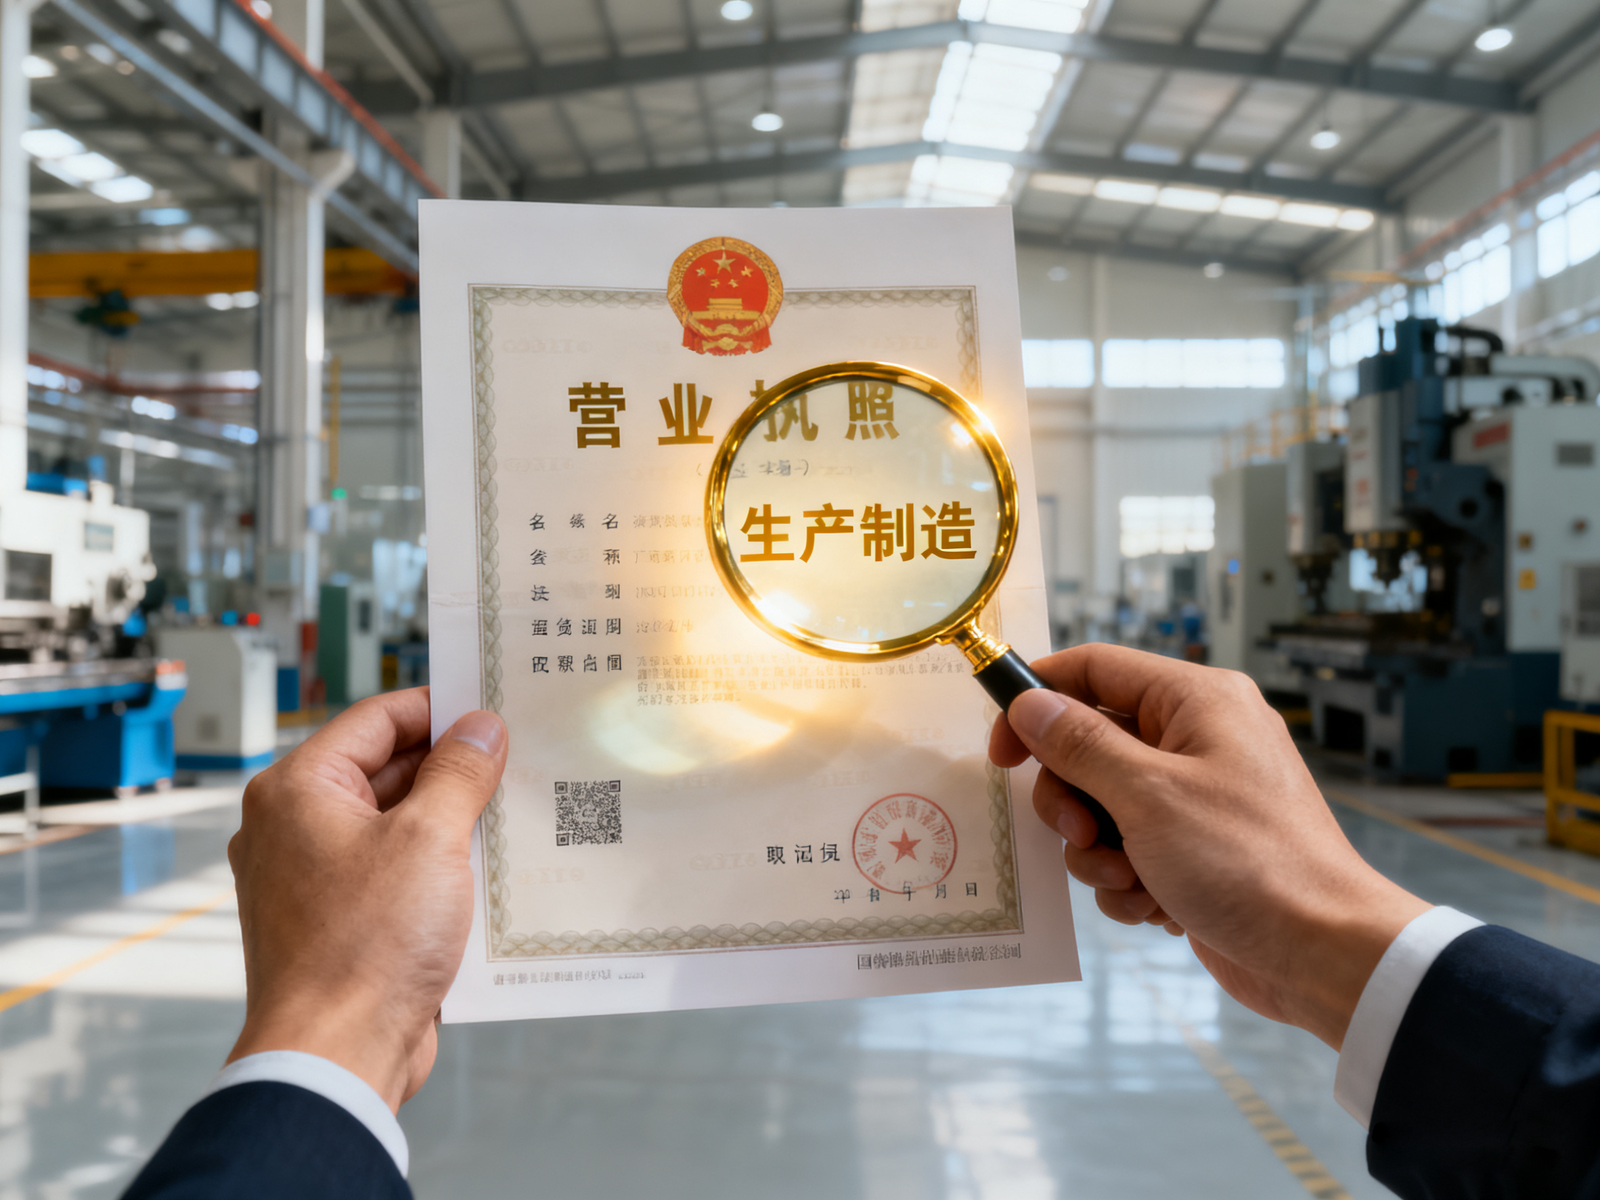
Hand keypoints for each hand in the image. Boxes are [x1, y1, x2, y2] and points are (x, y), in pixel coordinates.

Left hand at [225, 688, 505, 1110]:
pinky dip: (438, 864)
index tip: (493, 706)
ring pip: (395, 823)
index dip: (440, 709)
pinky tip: (491, 867)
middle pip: (386, 769)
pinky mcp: (339, 920)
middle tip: (517, 758)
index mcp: (298, 790)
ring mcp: (314, 877)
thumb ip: (459, 773)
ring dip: (452, 817)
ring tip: (514, 809)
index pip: (377, 719)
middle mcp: (295, 827)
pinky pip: (395, 871)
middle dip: (453, 767)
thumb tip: (481, 729)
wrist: (337, 1055)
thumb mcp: (430, 838)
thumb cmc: (366, 945)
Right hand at [989, 645, 1428, 1049]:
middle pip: (1088, 746)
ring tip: (1132, 880)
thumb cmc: (1248, 862)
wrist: (1325, 955)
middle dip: (1073, 800)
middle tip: (1082, 832)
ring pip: (1101, 806)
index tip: (999, 751)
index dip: (1036, 701)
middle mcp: (1196, 738)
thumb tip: (1029, 702)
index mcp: (1196, 700)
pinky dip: (1129, 882)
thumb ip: (1079, 744)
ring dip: (1099, 852)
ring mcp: (1195, 797)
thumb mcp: (1148, 796)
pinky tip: (1159, 908)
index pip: (1093, 670)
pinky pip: (1128, 851)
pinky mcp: (1194, 850)